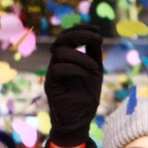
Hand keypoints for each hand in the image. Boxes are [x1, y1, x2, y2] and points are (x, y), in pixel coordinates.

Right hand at [44, 24, 103, 147]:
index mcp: (66, 58)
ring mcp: (52, 73)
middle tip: (97, 39)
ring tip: (95, 68)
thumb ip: (94, 55)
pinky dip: (75, 69)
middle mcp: (57, 63)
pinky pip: (57, 69)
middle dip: (80, 35)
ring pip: (59, 52)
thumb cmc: (87, 96)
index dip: (80, 29)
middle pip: (61, 39)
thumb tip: (96, 36)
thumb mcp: (95, 71)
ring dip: (81, 57)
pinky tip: (87, 76)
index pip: (67, 36)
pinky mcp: (50, 85)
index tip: (96, 29)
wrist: (80, 119)